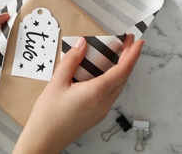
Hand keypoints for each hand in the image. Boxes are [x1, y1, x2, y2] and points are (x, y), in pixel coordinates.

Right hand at [13, 34, 143, 153]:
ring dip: (122, 69)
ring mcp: (102, 111)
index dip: (132, 54)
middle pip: (124, 77)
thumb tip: (82, 43)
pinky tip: (105, 74)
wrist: (44, 140)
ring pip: (118, 86)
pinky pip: (111, 94)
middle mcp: (104, 102)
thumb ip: (71, 60)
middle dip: (129, 58)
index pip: (122, 70)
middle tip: (128, 42)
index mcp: (96, 92)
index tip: (138, 41)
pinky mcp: (97, 115)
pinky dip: (113, 80)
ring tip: (119, 55)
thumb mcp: (57, 82)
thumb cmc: (48, 114)